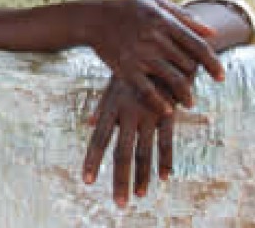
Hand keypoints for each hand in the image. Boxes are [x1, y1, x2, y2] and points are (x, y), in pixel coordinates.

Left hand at [82, 76, 175, 207]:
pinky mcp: (168, 114)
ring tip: (139, 197)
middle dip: (119, 179)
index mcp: (112, 109)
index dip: (92, 161)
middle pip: (122, 153)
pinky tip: (164, 178)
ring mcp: (149, 115)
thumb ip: (103, 106)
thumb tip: (89, 123)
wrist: (160, 50)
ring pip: (144, 152)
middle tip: (119, 203)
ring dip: (143, 177)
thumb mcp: (115, 85)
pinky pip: (166, 141)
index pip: (98, 140)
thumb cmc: (134, 69)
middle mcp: (128, 115)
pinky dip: (165, 160)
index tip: (86, 180)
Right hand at [88, 0, 220, 113]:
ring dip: (185, 95)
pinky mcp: (125, 69)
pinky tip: (167, 110)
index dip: (213, 63)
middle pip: (188, 64)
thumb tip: (212, 33)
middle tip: (196, 85)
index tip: (220, 77)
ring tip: (189, 102)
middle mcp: (154, 39)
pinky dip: (160, 104)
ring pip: (174, 80)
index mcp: (163, 22)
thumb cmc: (125, 9)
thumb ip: (183, 16)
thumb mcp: (154, 3)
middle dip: (196, 78)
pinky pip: (147, 91)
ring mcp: (139, 55)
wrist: (91, 19)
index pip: (197, 46)